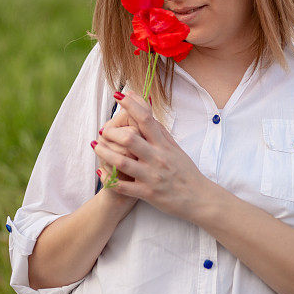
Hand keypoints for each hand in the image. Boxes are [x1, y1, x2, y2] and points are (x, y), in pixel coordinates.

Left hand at [93, 89, 211, 222]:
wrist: (199, 198)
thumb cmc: (186, 171)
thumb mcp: (175, 148)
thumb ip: (160, 132)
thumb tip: (147, 111)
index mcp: (164, 145)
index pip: (146, 119)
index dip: (131, 105)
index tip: (119, 94)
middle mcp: (157, 158)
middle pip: (130, 138)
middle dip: (112, 132)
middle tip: (103, 129)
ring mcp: (151, 176)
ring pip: (122, 162)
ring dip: (104, 152)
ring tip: (95, 145)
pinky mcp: (148, 193)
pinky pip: (123, 186)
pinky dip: (109, 178)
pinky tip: (100, 170)